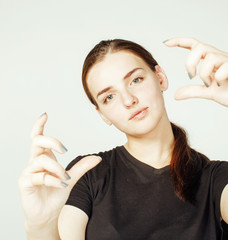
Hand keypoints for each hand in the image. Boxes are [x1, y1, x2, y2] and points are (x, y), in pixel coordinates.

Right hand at [18, 113, 100, 228]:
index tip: (45, 114)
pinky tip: (61, 184)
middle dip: (52, 141)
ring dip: (56, 168)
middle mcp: (34, 162)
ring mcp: (28, 172)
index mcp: (44, 158)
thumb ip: (82, 167)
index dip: (39, 126)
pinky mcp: (25, 183)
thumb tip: (98, 157)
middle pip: (37, 141)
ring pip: (41, 160)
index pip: (38, 138)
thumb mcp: (72, 178)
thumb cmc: (56, 194)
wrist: (48, 214)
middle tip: (65, 150)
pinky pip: (38, 176)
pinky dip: (52, 180)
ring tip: (65, 178)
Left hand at [164, 37, 227, 117]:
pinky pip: (227, 66)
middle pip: (200, 47)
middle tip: (191, 76)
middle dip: (191, 62)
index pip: (195, 45)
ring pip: (212, 57)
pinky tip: (219, 83)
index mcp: (212, 61)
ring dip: (205, 72)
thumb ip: (193, 91)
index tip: (167, 43)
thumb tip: (175, 95)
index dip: (181, 41)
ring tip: (209, 84)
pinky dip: (219, 75)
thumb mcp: (208, 93)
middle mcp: (221, 58)